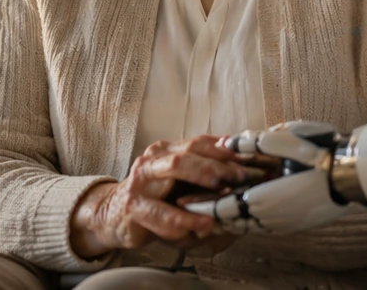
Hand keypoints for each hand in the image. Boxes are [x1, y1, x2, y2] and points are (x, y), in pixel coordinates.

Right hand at [69, 135, 266, 258]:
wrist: (114, 216)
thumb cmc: (155, 199)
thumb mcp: (179, 185)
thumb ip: (203, 176)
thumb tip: (243, 172)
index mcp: (167, 151)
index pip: (199, 142)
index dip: (226, 149)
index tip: (252, 159)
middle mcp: (153, 159)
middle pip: (188, 151)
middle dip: (217, 162)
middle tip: (241, 176)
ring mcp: (142, 180)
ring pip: (174, 169)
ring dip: (202, 179)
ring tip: (224, 195)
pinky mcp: (134, 206)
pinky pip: (161, 212)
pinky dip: (184, 218)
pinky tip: (203, 224)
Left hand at [183, 121, 348, 234]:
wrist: (351, 176)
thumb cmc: (318, 154)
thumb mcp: (282, 140)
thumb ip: (250, 143)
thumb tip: (225, 143)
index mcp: (261, 198)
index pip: (220, 207)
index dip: (200, 205)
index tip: (181, 201)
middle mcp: (268, 217)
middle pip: (230, 220)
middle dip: (210, 214)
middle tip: (190, 207)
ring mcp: (281, 224)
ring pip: (245, 224)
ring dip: (228, 217)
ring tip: (212, 208)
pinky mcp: (291, 225)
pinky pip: (260, 225)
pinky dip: (246, 218)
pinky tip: (244, 209)